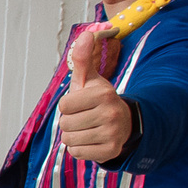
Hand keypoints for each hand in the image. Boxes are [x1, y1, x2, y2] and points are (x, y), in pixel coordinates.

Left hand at [57, 25, 134, 162]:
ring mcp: (112, 133)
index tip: (81, 103)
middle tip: (85, 117)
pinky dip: (80, 149)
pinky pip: (77, 153)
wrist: (123, 123)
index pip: (64, 104)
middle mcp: (110, 113)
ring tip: (88, 128)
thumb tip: (86, 34)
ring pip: (69, 140)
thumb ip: (83, 59)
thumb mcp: (90, 80)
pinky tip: (92, 140)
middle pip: (65, 124)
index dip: (69, 105)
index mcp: (103, 94)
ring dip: (74, 136)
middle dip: (70, 122)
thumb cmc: (98, 100)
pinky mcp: (110, 151)